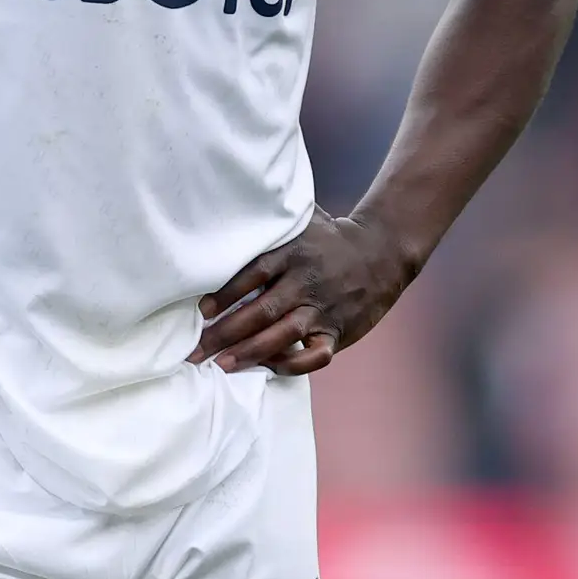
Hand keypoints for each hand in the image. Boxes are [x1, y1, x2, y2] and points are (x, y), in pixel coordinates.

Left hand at [192, 208, 415, 376]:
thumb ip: (268, 223)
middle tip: (195, 350)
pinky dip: (294, 365)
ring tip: (222, 365)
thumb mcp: (302, 221)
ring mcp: (323, 308)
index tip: (200, 312)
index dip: (225, 294)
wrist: (382, 253)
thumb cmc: (329, 238)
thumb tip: (224, 209)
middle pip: (262, 309)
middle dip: (226, 332)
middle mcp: (306, 282)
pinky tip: (270, 369)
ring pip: (284, 334)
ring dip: (252, 352)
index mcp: (293, 253)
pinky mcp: (338, 331)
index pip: (253, 274)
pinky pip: (316, 355)